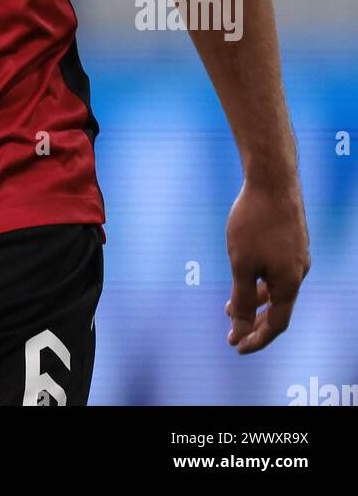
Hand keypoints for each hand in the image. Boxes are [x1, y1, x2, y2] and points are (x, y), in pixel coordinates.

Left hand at [225, 179, 309, 353]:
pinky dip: (259, 280)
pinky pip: (276, 271)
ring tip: (228, 307)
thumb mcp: (241, 264)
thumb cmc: (254, 222)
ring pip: (275, 288)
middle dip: (253, 323)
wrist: (272, 179)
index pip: (276, 324)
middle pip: (277, 309)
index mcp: (290, 283)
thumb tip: (240, 329)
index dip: (257, 339)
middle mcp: (298, 272)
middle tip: (231, 333)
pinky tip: (244, 274)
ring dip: (253, 300)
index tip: (237, 348)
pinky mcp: (291, 241)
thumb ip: (241, 299)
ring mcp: (296, 255)